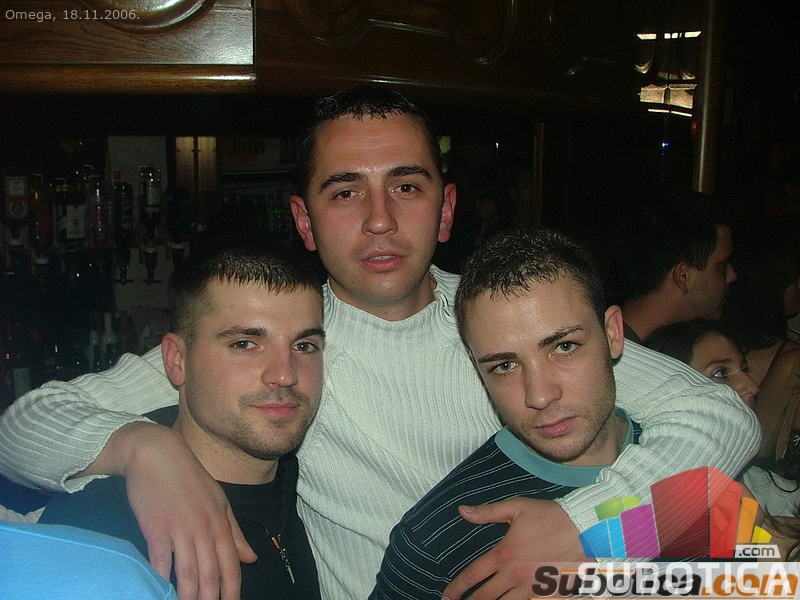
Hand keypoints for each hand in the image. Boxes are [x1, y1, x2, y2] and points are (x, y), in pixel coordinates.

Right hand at [115, 423, 256, 599]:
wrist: (157, 453)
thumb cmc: (188, 477)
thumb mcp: (219, 501)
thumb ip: (234, 532)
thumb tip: (251, 558)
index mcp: (220, 523)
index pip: (231, 565)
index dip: (232, 590)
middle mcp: (203, 529)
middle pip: (210, 574)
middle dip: (210, 599)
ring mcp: (179, 530)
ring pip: (187, 573)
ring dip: (188, 596)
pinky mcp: (155, 529)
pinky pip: (161, 562)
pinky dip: (162, 580)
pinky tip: (161, 590)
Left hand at [443, 498, 584, 599]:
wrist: (584, 529)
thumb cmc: (549, 516)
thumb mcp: (516, 507)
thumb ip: (487, 512)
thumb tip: (462, 511)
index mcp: (503, 554)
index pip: (473, 575)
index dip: (456, 588)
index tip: (446, 595)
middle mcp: (514, 575)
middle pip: (485, 597)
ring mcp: (532, 588)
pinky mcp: (548, 595)